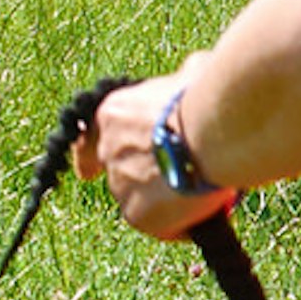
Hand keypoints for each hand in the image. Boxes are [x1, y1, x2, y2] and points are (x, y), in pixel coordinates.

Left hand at [73, 70, 234, 240]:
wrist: (214, 132)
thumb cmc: (207, 99)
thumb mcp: (191, 76)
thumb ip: (182, 81)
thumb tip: (192, 73)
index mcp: (115, 113)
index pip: (90, 138)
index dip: (89, 155)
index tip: (86, 172)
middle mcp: (109, 150)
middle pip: (124, 173)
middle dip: (148, 178)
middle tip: (182, 177)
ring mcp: (120, 184)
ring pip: (143, 201)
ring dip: (167, 201)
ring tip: (202, 189)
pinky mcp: (138, 214)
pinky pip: (161, 226)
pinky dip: (181, 223)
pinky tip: (202, 210)